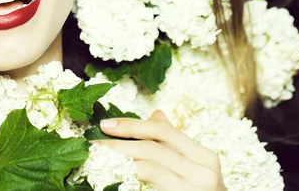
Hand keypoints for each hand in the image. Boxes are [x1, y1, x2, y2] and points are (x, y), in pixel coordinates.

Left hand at [96, 110, 226, 190]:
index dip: (132, 125)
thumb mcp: (193, 168)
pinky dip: (129, 179)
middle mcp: (204, 172)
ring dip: (118, 161)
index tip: (106, 125)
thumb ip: (175, 144)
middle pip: (152, 148)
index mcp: (204, 157)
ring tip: (99, 160)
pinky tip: (115, 177)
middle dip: (118, 143)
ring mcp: (195, 190)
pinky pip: (151, 185)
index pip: (163, 132)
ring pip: (148, 167)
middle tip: (93, 144)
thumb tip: (156, 114)